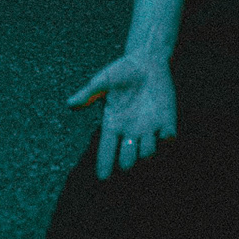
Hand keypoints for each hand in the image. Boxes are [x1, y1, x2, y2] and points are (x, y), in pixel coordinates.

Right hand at [67, 55, 176, 179]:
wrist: (146, 60)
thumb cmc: (121, 71)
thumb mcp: (103, 81)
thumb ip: (89, 93)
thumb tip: (70, 104)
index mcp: (112, 124)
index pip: (106, 150)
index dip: (104, 164)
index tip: (103, 178)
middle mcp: (130, 131)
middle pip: (128, 157)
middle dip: (127, 161)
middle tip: (126, 163)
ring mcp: (149, 127)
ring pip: (148, 152)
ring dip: (147, 153)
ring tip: (145, 152)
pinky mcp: (166, 119)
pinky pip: (168, 136)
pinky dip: (168, 138)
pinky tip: (166, 134)